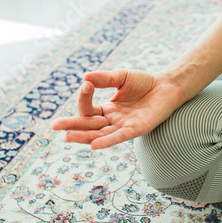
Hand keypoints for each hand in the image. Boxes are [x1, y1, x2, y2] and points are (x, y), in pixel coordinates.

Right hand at [51, 70, 181, 148]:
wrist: (167, 86)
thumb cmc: (145, 82)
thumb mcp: (121, 77)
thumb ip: (104, 78)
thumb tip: (85, 77)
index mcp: (107, 109)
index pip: (88, 108)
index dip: (84, 97)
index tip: (86, 84)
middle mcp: (113, 121)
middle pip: (89, 126)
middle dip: (72, 126)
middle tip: (54, 126)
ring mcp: (124, 126)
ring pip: (101, 134)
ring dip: (85, 137)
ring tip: (68, 137)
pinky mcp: (137, 129)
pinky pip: (120, 137)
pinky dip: (107, 141)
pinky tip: (94, 145)